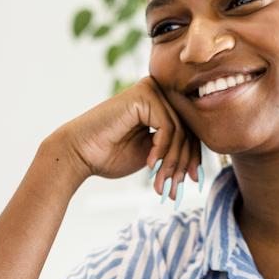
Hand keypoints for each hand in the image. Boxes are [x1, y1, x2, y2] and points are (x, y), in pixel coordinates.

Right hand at [46, 75, 200, 199]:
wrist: (78, 153)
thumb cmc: (109, 155)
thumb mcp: (152, 155)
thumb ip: (173, 151)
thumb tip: (199, 166)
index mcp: (160, 104)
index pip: (190, 130)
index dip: (193, 158)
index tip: (191, 182)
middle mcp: (158, 92)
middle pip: (188, 130)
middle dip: (183, 164)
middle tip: (175, 188)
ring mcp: (151, 90)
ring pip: (180, 132)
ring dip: (172, 163)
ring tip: (160, 183)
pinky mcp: (144, 95)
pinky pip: (168, 128)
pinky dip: (162, 150)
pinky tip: (149, 165)